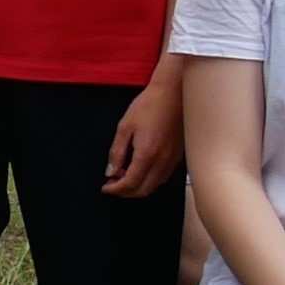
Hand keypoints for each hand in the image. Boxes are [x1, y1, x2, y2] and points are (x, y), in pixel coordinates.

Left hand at [102, 73, 182, 195]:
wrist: (173, 93)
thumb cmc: (149, 105)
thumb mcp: (125, 127)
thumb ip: (116, 152)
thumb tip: (110, 171)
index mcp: (147, 154)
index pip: (130, 184)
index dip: (115, 189)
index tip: (105, 187)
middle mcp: (162, 161)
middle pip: (143, 190)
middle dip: (126, 192)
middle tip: (113, 184)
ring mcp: (173, 160)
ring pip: (155, 185)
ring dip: (139, 186)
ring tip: (124, 175)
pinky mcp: (179, 155)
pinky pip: (164, 176)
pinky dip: (150, 179)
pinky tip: (141, 169)